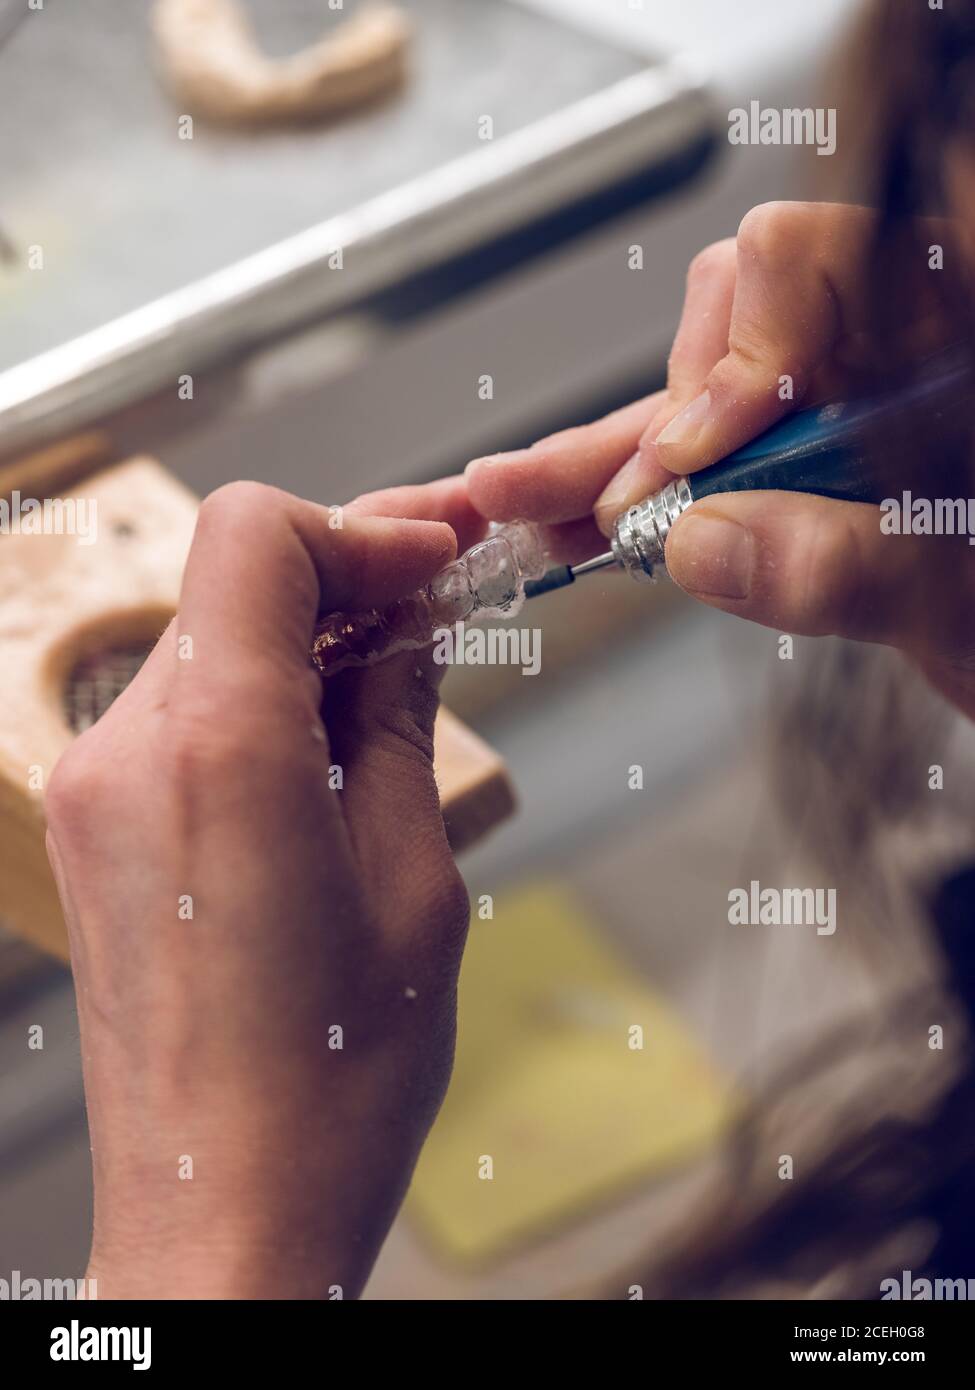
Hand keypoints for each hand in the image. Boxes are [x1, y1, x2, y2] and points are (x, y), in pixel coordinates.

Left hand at [45, 477, 483, 1298]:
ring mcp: (95, 792)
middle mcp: (129, 751)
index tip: (434, 558)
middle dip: (343, 578)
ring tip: (395, 698)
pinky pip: (180, 715)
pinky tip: (330, 758)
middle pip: (231, 580)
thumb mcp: (412, 879)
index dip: (359, 527)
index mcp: (220, 747)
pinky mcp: (93, 831)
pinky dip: (260, 704)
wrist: (219, 1215)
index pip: (255, 534)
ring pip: (207, 644)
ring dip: (305, 645)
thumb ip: (398, 722)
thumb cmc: (327, 1082)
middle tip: (438, 602)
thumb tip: (411, 624)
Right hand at [466, 201, 974, 718]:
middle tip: (589, 503)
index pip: (808, 260)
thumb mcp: (965, 598)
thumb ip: (853, 566)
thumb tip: (703, 544)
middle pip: (730, 323)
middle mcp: (885, 348)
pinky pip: (708, 465)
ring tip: (520, 505)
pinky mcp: (809, 465)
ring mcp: (841, 406)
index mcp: (942, 328)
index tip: (698, 455)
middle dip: (658, 424)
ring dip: (611, 462)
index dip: (736, 353)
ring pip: (699, 402)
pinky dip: (639, 499)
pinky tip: (565, 523)